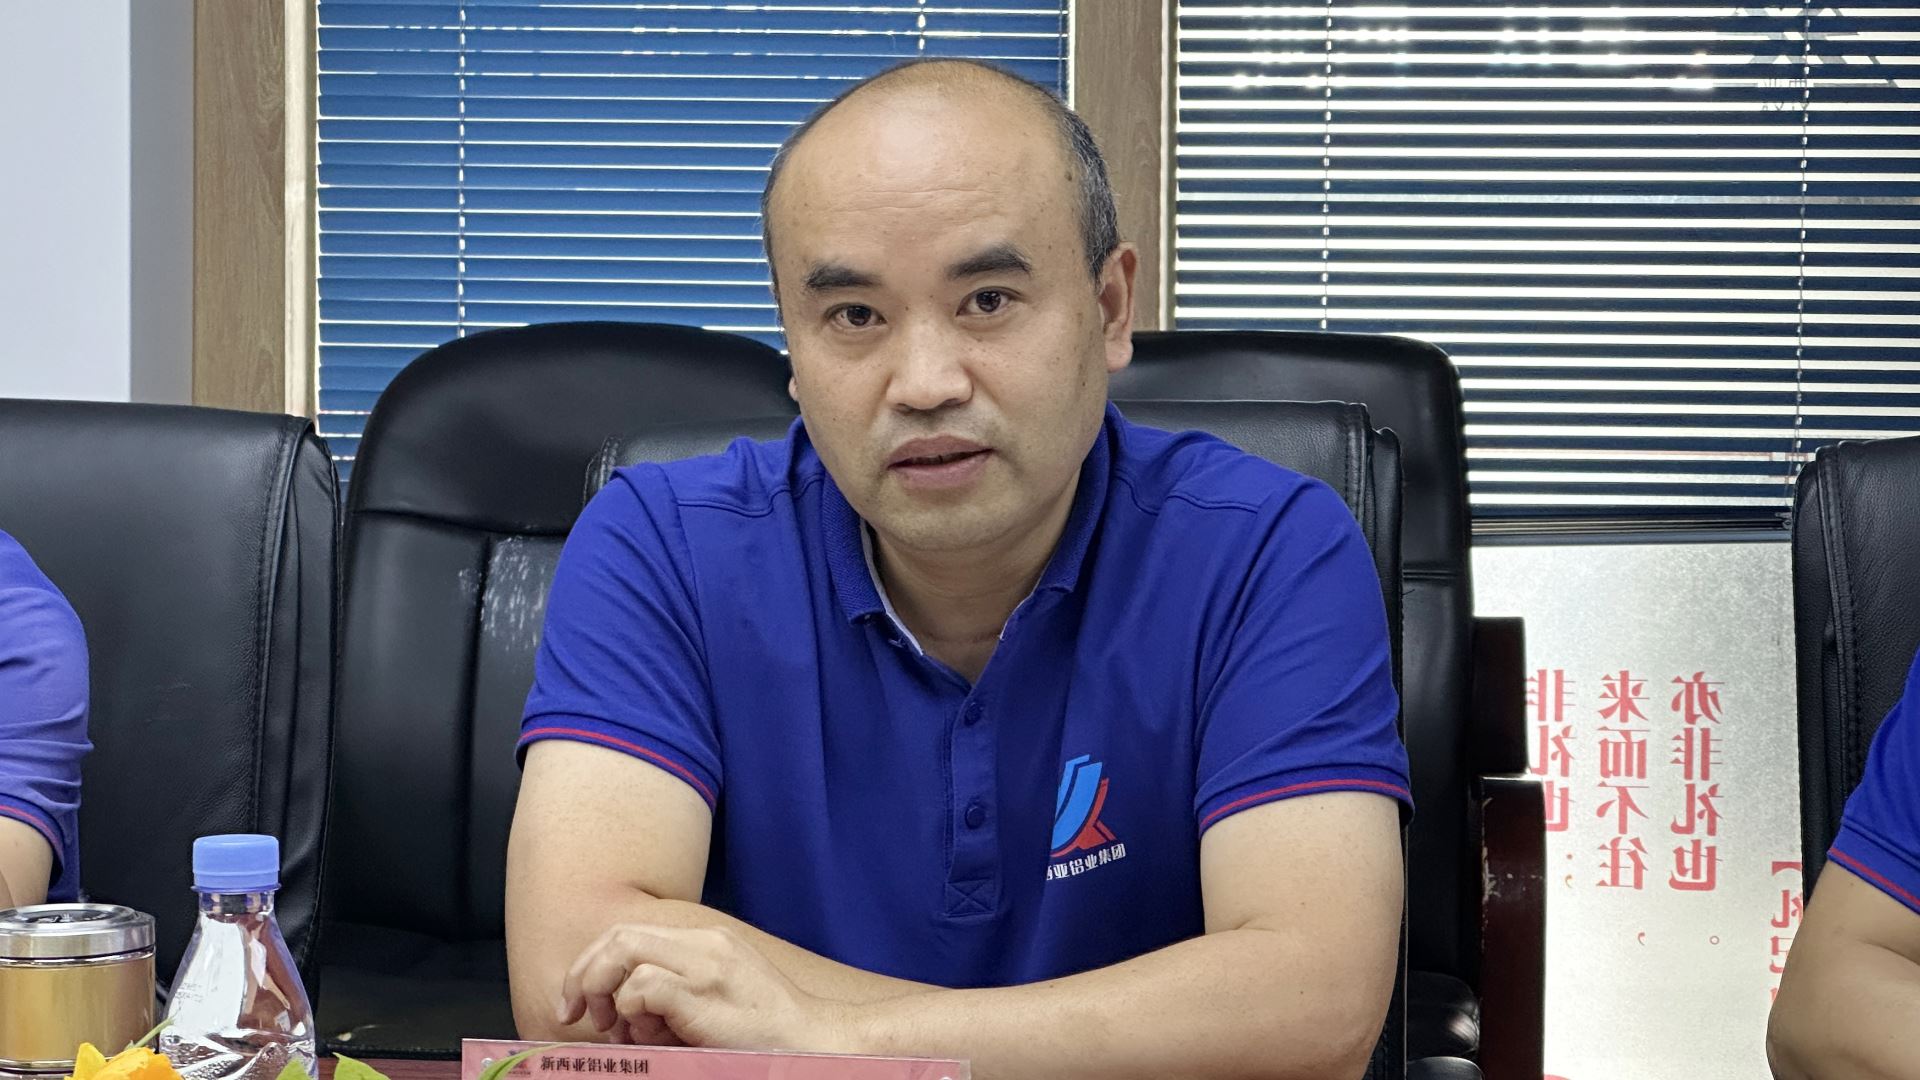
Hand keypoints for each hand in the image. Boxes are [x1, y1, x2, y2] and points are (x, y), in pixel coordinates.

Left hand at [557, 924, 860, 1052]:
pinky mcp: (705, 993)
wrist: (815, 1044)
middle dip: (584, 975)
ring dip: (604, 992)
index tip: (579, 1004)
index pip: (631, 933)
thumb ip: (674, 994)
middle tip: (574, 1015)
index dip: (593, 964)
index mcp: (707, 942)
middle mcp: (706, 943)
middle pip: (619, 935)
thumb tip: (616, 1010)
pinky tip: (648, 1035)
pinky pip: (643, 986)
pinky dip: (630, 1010)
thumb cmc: (766, 1036)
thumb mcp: (717, 1001)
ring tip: (617, 1030)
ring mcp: (707, 965)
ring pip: (624, 952)